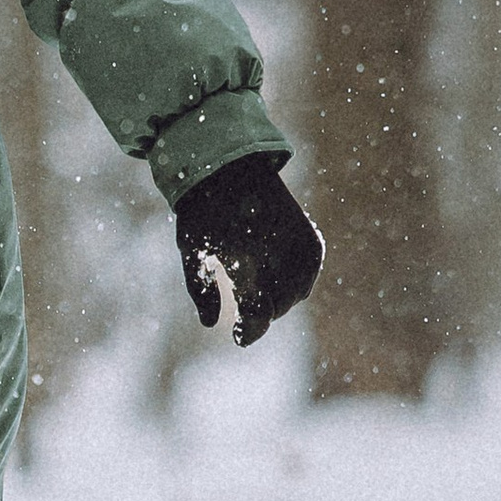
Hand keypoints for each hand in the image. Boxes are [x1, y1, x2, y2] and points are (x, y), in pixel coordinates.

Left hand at [174, 156, 323, 345]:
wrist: (231, 163)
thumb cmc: (203, 208)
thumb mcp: (191, 248)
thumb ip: (200, 290)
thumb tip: (209, 323)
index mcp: (245, 259)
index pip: (258, 313)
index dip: (250, 331)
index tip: (239, 336)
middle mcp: (277, 254)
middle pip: (277, 308)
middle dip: (261, 313)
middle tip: (245, 312)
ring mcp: (297, 245)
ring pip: (297, 293)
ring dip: (280, 299)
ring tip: (260, 293)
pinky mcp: (310, 235)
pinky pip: (309, 274)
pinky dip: (297, 281)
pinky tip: (279, 278)